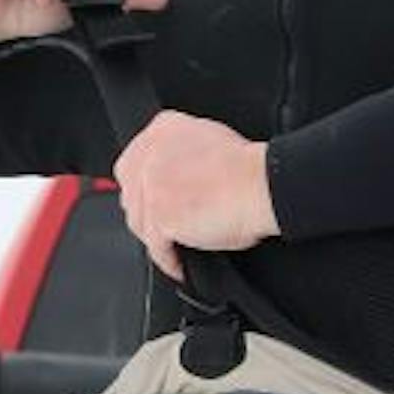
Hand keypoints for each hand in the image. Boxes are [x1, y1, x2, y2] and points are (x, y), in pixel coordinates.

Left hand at [113, 111, 277, 283]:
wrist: (261, 185)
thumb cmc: (247, 169)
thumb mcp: (207, 140)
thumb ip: (180, 154)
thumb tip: (174, 179)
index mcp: (162, 129)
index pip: (132, 165)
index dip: (143, 192)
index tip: (153, 207)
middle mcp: (150, 153)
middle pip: (131, 196)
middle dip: (147, 217)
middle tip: (167, 232)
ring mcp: (151, 184)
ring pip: (140, 223)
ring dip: (157, 241)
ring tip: (174, 251)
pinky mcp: (159, 214)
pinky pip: (155, 248)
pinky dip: (169, 260)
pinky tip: (180, 264)